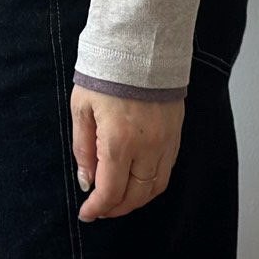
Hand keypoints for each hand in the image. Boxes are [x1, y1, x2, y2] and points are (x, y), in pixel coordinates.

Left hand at [69, 84, 183, 221]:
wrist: (141, 45)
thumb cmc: (108, 72)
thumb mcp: (82, 108)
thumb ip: (83, 149)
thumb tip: (87, 180)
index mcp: (119, 142)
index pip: (111, 191)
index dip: (97, 208)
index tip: (87, 213)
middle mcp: (147, 146)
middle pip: (136, 195)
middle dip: (116, 208)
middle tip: (100, 208)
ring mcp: (166, 140)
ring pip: (155, 186)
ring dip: (136, 199)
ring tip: (118, 198)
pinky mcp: (176, 132)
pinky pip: (167, 169)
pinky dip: (152, 182)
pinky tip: (137, 179)